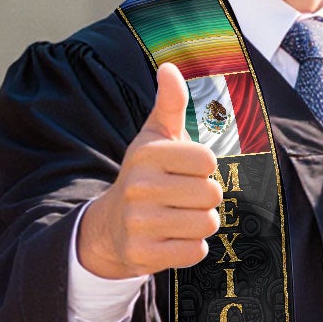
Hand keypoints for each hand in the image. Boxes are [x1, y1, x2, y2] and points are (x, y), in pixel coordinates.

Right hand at [75, 63, 224, 278]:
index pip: (208, 160)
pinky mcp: (144, 254)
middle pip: (212, 194)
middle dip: (205, 198)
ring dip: (201, 223)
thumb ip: (170, 104)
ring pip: (207, 224)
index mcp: (147, 154)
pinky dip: (191, 247)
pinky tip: (172, 238)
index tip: (184, 170)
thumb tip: (169, 67)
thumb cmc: (145, 175)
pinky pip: (195, 252)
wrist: (111, 226)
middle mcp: (140, 187)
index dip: (203, 167)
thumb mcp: (154, 138)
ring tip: (179, 217)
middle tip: (183, 198)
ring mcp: (140, 223)